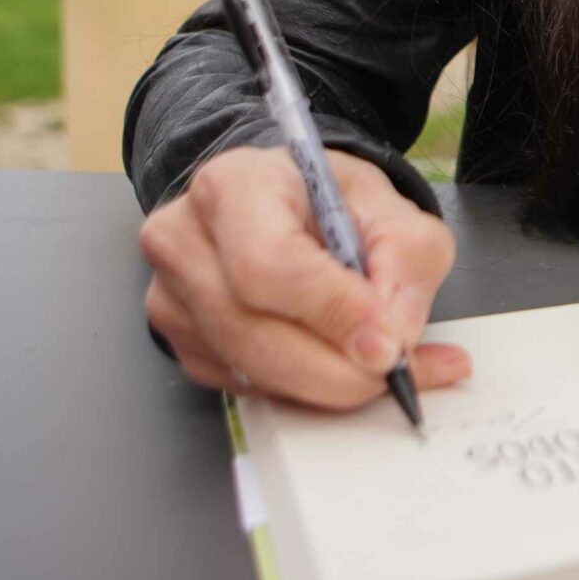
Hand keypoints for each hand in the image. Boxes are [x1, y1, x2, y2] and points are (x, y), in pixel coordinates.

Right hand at [140, 145, 471, 405]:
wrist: (287, 208)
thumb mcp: (390, 208)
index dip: (331, 311)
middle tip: (397, 372)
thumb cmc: (329, 202)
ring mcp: (172, 298)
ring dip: (327, 386)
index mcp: (232, 186)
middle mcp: (185, 240)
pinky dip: (306, 393)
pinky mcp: (184, 345)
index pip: (267, 263)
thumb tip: (395, 333)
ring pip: (249, 370)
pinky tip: (343, 370)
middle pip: (251, 330)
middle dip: (336, 368)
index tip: (386, 344)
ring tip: (387, 374)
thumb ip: (406, 259)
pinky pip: (246, 388)